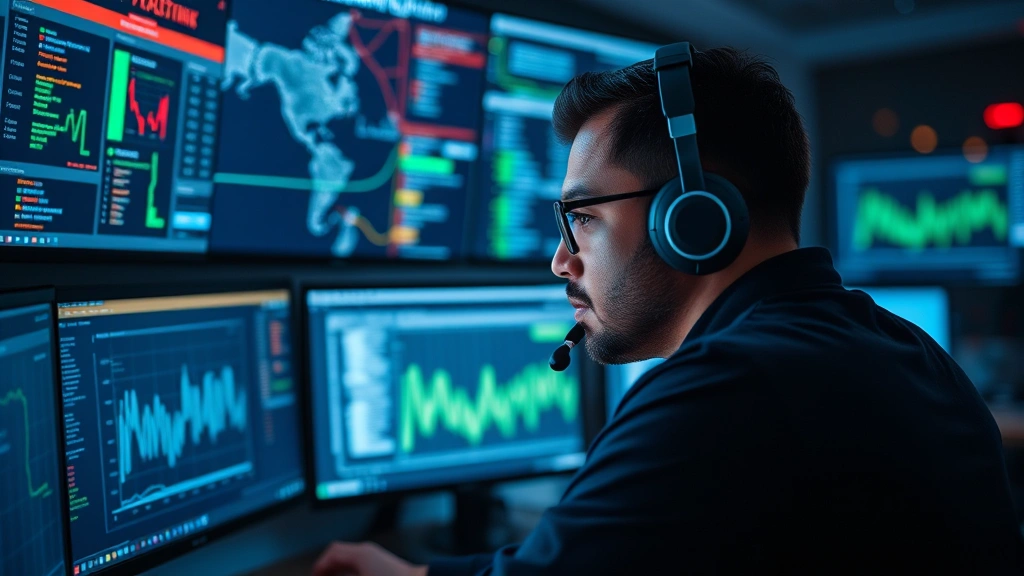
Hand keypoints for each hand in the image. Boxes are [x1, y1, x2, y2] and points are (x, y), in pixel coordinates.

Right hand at [312, 541, 427, 575]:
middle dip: (327, 566)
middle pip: (339, 552)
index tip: (314, 575)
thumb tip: (326, 573)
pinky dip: (348, 571)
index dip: (320, 566)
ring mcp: (375, 557)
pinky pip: (358, 564)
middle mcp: (367, 552)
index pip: (332, 553)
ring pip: (349, 558)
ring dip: (337, 569)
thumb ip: (342, 575)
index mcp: (361, 553)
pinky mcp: (381, 565)